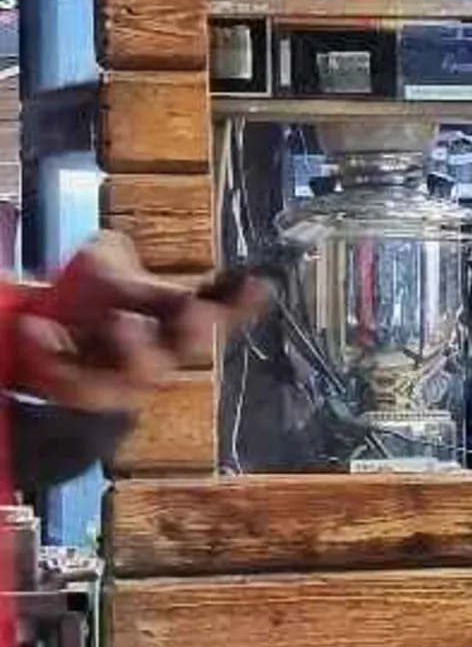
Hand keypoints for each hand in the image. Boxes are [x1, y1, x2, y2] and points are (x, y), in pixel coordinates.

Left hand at [13, 235, 265, 415]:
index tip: (258, 284)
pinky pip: (76, 383)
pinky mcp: (86, 395)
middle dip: (197, 328)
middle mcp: (162, 355)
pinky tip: (39, 328)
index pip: (222, 312)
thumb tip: (125, 251)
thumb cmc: (90, 300)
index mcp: (176, 322)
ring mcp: (127, 380)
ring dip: (138, 349)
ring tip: (120, 319)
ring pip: (144, 375)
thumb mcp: (107, 266)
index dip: (241, 303)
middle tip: (194, 306)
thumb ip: (122, 261)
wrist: (45, 341)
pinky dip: (57, 355)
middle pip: (192, 348)